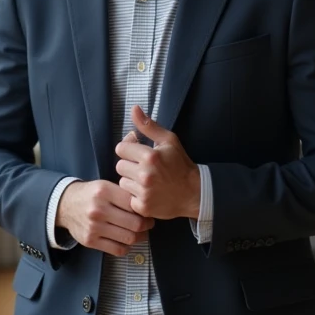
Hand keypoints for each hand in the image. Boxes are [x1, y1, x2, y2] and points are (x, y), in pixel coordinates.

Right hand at [55, 180, 154, 256]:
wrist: (65, 204)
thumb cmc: (90, 195)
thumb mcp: (105, 186)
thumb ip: (124, 194)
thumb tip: (148, 206)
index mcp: (104, 192)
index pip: (135, 204)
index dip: (145, 209)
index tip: (148, 211)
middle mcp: (98, 209)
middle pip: (135, 223)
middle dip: (146, 225)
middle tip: (148, 223)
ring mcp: (93, 227)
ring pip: (129, 238)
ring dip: (139, 237)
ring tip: (139, 232)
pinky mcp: (90, 241)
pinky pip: (117, 249)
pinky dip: (126, 247)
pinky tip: (125, 240)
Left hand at [115, 105, 200, 219]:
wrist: (194, 193)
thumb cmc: (180, 164)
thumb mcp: (169, 141)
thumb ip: (148, 126)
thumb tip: (134, 108)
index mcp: (150, 156)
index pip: (121, 148)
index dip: (129, 150)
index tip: (138, 154)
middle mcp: (145, 174)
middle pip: (120, 166)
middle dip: (130, 166)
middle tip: (144, 168)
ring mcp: (144, 192)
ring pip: (122, 182)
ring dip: (131, 181)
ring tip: (147, 181)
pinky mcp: (143, 206)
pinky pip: (128, 197)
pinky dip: (135, 196)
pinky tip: (148, 192)